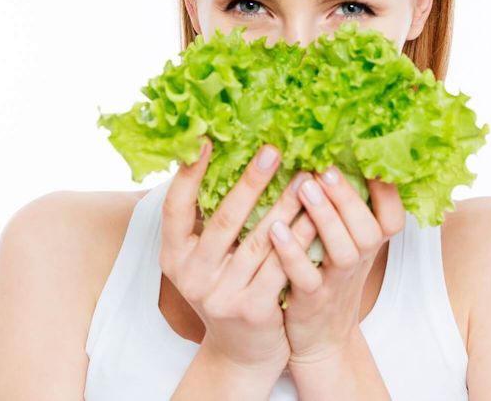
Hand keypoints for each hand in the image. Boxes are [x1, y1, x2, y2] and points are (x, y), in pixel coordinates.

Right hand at [159, 137, 315, 374]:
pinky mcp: (252, 309)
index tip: (204, 139)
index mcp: (174, 255)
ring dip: (285, 204)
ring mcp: (221, 295)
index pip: (174, 207)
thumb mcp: (204, 260)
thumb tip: (221, 156)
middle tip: (273, 149)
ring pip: (259, 239)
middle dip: (251, 180)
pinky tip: (316, 216)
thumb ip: (208, 221)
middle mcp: (192, 275)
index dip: (187, 173)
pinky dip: (299, 238)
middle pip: (224, 219)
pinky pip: (281, 265)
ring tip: (306, 175)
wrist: (241, 352)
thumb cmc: (226, 289)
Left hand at [266, 165, 405, 365]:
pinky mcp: (311, 300)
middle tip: (325, 167)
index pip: (393, 215)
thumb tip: (328, 152)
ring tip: (303, 186)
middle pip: (368, 229)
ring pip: (343, 250)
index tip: (369, 155)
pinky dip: (292, 253)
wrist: (320, 338)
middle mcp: (360, 260)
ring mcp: (337, 281)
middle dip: (347, 196)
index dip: (387, 189)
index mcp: (370, 243)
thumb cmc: (329, 276)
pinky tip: (275, 229)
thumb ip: (343, 207)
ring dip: (324, 217)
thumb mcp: (345, 241)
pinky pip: (306, 276)